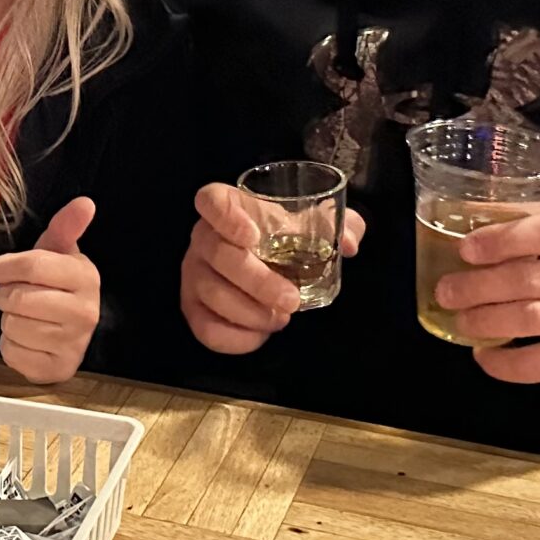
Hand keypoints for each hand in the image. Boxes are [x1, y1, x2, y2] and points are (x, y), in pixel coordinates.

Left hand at [0, 196, 100, 383]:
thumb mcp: (59, 252)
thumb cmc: (57, 284)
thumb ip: (66, 226)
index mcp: (85, 277)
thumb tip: (85, 202)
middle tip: (12, 295)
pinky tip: (25, 339)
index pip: (35, 265)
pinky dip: (10, 346)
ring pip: (13, 326)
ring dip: (8, 321)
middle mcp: (85, 312)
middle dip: (6, 295)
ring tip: (23, 317)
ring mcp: (73, 344)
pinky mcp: (56, 369)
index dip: (4, 266)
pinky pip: (12, 353)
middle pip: (19, 298)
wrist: (71, 330)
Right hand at [180, 180, 363, 354]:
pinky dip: (236, 338)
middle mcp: (202, 236)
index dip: (226, 217)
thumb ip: (339, 224)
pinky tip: (260, 335)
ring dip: (250, 312)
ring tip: (281, 319)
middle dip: (257, 282)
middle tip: (291, 300)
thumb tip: (347, 243)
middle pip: (217, 254)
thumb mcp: (316, 222)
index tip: (253, 236)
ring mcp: (192, 272)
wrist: (266, 260)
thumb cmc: (285, 235)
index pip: (211, 201)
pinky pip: (205, 328)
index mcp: (228, 206)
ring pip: (211, 293)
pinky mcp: (192, 306)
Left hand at [431, 201, 539, 383]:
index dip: (501, 239)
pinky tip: (482, 355)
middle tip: (446, 289)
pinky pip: (539, 365)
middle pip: (528, 279)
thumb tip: (474, 212)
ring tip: (459, 318)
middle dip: (479, 286)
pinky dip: (504, 363)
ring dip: (485, 320)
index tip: (467, 248)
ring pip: (530, 319)